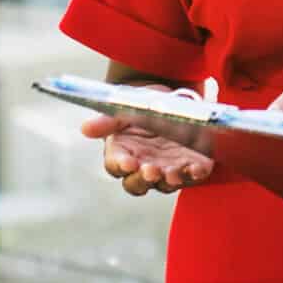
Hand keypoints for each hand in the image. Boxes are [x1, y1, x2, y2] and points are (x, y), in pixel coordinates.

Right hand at [80, 114, 213, 196]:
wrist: (170, 98)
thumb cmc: (141, 107)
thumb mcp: (124, 110)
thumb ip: (107, 121)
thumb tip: (85, 129)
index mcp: (123, 155)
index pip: (117, 167)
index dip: (122, 166)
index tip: (128, 162)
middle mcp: (143, 167)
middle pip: (139, 183)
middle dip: (145, 178)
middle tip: (151, 170)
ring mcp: (167, 169)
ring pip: (166, 184)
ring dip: (170, 180)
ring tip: (173, 173)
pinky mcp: (190, 165)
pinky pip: (192, 175)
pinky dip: (195, 173)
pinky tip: (198, 168)